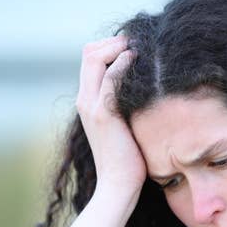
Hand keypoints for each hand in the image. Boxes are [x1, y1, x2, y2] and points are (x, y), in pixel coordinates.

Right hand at [76, 35, 146, 197]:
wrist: (117, 185)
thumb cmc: (125, 160)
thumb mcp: (122, 127)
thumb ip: (123, 107)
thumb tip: (141, 92)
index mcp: (86, 102)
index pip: (89, 60)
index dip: (108, 47)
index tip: (130, 47)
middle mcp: (84, 100)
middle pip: (89, 52)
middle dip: (113, 41)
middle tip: (135, 42)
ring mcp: (91, 106)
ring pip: (95, 58)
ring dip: (118, 47)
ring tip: (138, 48)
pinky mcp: (104, 114)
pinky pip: (111, 77)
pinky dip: (124, 63)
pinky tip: (138, 61)